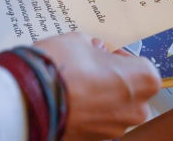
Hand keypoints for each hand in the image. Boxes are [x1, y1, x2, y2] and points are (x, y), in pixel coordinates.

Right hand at [35, 33, 160, 140]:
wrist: (30, 99)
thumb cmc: (60, 67)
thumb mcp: (79, 41)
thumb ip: (93, 47)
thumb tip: (94, 51)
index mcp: (142, 80)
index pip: (142, 65)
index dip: (121, 58)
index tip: (105, 54)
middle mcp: (136, 108)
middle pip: (131, 91)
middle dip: (113, 80)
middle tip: (88, 68)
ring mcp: (116, 129)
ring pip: (114, 109)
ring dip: (100, 98)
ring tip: (74, 85)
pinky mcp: (95, 140)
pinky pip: (97, 122)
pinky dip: (87, 113)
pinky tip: (68, 100)